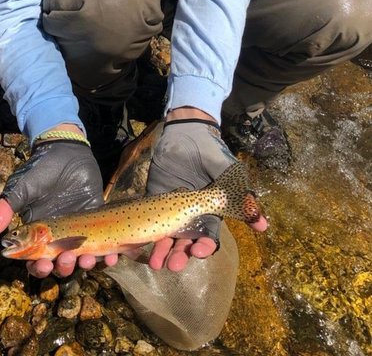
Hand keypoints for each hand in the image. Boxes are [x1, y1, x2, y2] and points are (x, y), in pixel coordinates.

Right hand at [0, 125, 117, 277]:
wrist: (66, 150)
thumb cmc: (40, 170)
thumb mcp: (21, 188)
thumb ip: (5, 208)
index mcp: (38, 233)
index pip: (36, 260)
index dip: (39, 268)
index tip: (44, 264)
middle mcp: (59, 236)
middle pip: (60, 263)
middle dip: (63, 267)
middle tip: (66, 259)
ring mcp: (79, 229)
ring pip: (82, 257)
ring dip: (85, 264)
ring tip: (87, 260)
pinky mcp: (96, 218)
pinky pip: (104, 242)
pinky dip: (108, 255)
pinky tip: (112, 257)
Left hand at [146, 108, 267, 271]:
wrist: (186, 133)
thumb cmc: (212, 153)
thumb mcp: (229, 174)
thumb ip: (241, 198)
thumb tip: (263, 225)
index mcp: (209, 214)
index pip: (208, 237)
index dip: (204, 247)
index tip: (199, 252)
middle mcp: (190, 217)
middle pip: (185, 243)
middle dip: (180, 255)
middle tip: (172, 265)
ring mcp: (170, 210)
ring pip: (166, 237)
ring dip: (162, 251)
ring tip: (156, 263)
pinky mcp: (153, 201)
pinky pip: (147, 220)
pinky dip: (144, 235)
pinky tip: (137, 246)